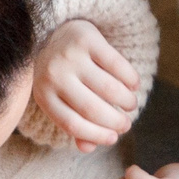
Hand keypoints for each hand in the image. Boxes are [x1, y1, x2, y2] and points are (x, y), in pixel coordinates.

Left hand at [34, 19, 140, 152]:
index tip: (113, 139)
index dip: (96, 135)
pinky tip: (134, 85)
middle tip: (126, 124)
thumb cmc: (59, 74)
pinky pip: (116, 64)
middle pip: (92, 108)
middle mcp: (54, 76)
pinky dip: (129, 78)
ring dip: (126, 101)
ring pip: (107, 88)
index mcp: (44, 95)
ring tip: (131, 105)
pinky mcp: (86, 39)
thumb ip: (72, 123)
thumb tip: (89, 148)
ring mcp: (70, 56)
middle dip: (115, 121)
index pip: (72, 124)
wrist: (52, 30)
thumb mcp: (58, 98)